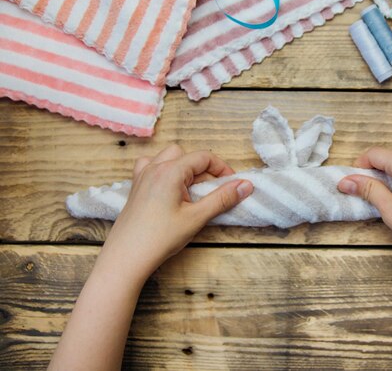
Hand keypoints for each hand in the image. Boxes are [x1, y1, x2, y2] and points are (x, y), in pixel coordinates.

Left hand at [100, 145, 253, 281]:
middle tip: (212, 190)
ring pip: (168, 158)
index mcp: (170, 171)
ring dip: (184, 168)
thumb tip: (245, 185)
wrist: (126, 257)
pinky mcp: (136, 187)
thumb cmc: (160, 238)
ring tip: (191, 190)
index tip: (232, 184)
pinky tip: (169, 189)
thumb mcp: (197, 218)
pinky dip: (164, 171)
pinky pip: (151, 166)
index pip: (203, 157)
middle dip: (203, 169)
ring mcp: (142, 176)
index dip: (222, 168)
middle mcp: (154, 168)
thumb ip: (222, 199)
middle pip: (186, 155)